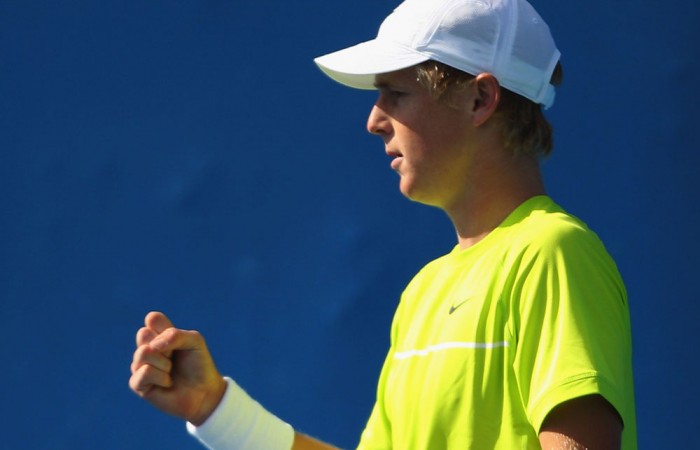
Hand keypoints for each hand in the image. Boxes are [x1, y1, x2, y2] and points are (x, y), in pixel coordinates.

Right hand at [129, 311, 226, 425]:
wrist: (204, 392)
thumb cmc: (199, 365)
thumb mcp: (195, 342)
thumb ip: (175, 335)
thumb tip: (152, 346)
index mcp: (159, 334)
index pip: (152, 319)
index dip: (165, 328)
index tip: (179, 340)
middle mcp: (147, 347)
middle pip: (143, 334)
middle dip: (165, 346)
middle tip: (174, 357)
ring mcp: (140, 365)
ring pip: (143, 353)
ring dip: (164, 363)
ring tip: (171, 371)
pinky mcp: (137, 383)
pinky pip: (144, 372)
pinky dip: (161, 377)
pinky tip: (167, 383)